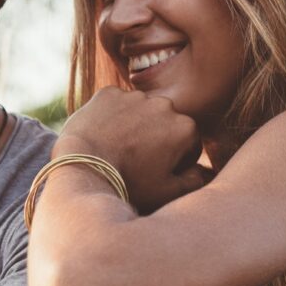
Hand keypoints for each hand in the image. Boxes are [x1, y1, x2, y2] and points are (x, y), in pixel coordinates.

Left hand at [56, 88, 208, 212]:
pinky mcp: (108, 93)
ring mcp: (135, 96)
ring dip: (135, 127)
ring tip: (118, 151)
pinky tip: (103, 137)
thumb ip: (195, 181)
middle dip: (156, 141)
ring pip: (140, 113)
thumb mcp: (168, 193)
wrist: (82, 169)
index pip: (188, 144)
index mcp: (185, 128)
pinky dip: (111, 118)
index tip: (156, 174)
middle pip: (165, 125)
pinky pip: (115, 105)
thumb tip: (203, 170)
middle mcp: (165, 105)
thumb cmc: (128, 185)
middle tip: (135, 163)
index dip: (174, 162)